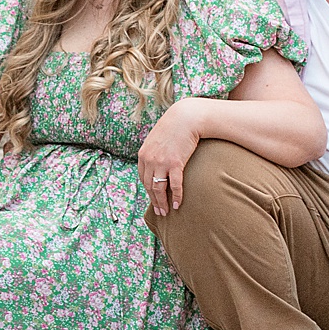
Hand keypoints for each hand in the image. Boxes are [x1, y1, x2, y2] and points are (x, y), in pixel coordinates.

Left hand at [137, 99, 206, 216]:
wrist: (186, 118)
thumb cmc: (174, 127)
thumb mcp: (157, 139)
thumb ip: (153, 152)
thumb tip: (156, 164)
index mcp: (143, 155)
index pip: (142, 178)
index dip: (148, 191)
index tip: (153, 199)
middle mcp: (149, 160)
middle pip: (149, 186)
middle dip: (154, 201)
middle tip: (160, 212)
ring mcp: (161, 162)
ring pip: (159, 189)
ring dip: (162, 203)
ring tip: (166, 211)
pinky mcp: (175, 163)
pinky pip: (175, 185)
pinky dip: (176, 196)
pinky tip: (178, 204)